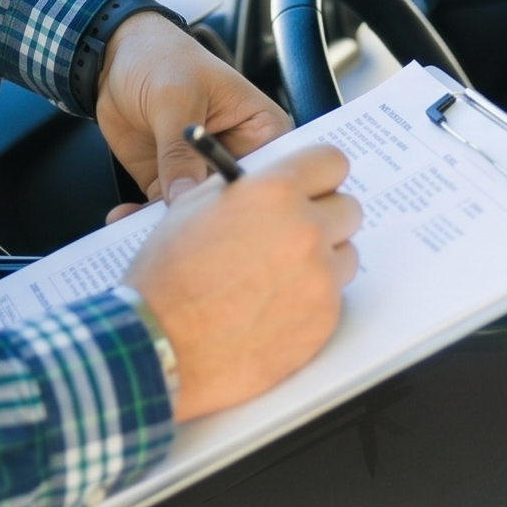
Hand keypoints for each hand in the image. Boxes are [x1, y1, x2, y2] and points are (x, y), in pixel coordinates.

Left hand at [95, 13, 292, 217]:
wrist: (115, 57)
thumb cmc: (162, 57)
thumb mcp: (175, 97)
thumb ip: (179, 149)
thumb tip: (184, 194)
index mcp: (260, 128)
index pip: (270, 171)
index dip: (251, 197)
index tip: (222, 217)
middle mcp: (237, 155)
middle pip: (233, 200)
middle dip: (205, 219)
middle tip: (177, 232)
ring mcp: (202, 172)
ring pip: (196, 213)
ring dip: (167, 224)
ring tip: (142, 233)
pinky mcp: (171, 183)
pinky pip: (161, 211)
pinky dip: (140, 219)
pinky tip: (122, 219)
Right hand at [119, 145, 361, 419]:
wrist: (157, 343)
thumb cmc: (166, 277)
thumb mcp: (192, 208)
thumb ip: (241, 187)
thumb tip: (268, 179)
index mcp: (274, 191)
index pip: (331, 162)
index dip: (319, 175)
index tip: (314, 186)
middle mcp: (305, 229)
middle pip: (348, 209)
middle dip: (324, 218)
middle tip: (295, 233)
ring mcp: (319, 277)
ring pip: (345, 256)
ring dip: (321, 262)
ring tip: (278, 278)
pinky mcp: (323, 320)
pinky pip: (334, 299)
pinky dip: (310, 302)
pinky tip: (272, 309)